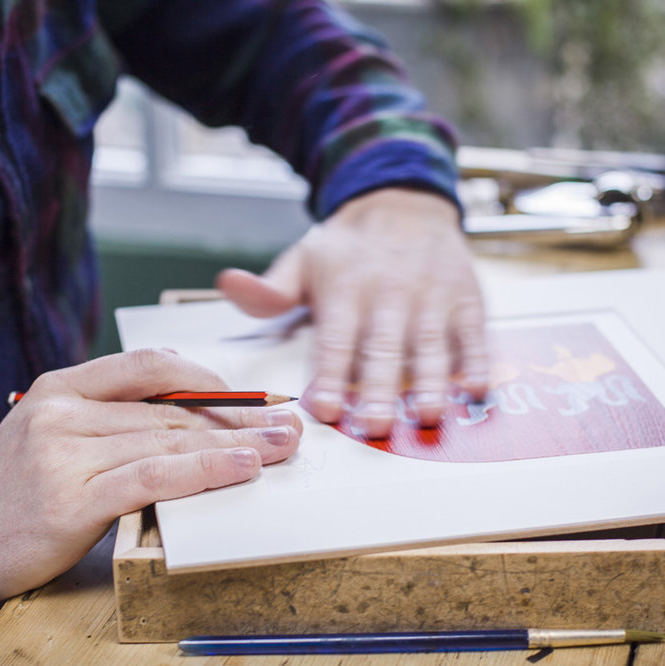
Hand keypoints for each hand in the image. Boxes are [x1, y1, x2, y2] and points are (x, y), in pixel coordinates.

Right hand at [0, 349, 301, 613]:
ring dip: (234, 443)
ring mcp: (66, 453)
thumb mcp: (55, 430)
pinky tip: (241, 468)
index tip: (252, 399)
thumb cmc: (17, 488)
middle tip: (286, 424)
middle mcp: (65, 412)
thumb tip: (184, 401)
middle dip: (238, 417)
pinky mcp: (71, 499)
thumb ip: (112, 411)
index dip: (209, 380)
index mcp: (63, 385)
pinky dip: (203, 470)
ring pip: (169, 438)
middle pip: (172, 407)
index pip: (151, 366)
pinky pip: (152, 476)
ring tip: (280, 446)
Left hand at [217, 188, 487, 436]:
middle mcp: (388, 294)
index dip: (330, 375)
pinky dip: (477, 360)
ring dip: (431, 381)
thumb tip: (228, 285)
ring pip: (430, 344)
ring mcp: (430, 296)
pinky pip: (472, 332)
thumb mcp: (303, 259)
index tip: (326, 409)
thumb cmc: (348, 244)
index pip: (335, 339)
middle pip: (382, 348)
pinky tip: (475, 388)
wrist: (405, 199)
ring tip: (429, 415)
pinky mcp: (464, 298)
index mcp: (344, 289)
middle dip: (380, 389)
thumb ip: (270, 288)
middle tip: (376, 426)